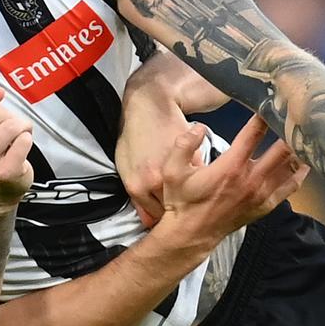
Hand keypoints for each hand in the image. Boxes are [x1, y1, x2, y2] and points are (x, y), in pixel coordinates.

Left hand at [115, 99, 189, 228]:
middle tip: (181, 210)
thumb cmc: (134, 135)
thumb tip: (147, 220)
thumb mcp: (124, 165)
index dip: (161, 219)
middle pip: (171, 212)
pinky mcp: (192, 160)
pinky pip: (200, 180)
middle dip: (176, 211)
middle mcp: (155, 183)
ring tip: (191, 198)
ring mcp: (175, 172)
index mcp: (137, 186)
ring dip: (191, 199)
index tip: (167, 218)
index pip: (153, 219)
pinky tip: (198, 180)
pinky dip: (200, 182)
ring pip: (188, 199)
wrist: (151, 105)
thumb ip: (136, 196)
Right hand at [155, 115, 308, 248]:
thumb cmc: (182, 200)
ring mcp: (261, 193)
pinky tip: (305, 161)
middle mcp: (251, 179)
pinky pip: (291, 186)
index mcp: (230, 166)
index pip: (253, 134)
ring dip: (298, 148)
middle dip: (289, 129)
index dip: (264, 116)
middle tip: (297, 113)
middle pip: (281, 148)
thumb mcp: (172, 170)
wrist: (191, 234)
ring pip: (290, 166)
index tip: (271, 101)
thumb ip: (183, 144)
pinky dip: (300, 172)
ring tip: (306, 131)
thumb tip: (199, 127)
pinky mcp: (266, 205)